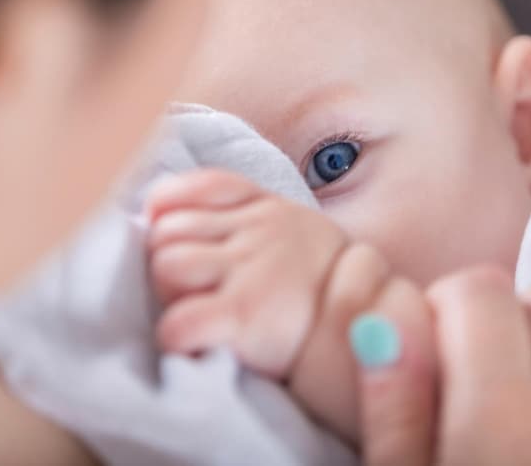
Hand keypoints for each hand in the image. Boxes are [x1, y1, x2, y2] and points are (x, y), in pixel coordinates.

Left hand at [147, 169, 347, 376]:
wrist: (369, 336)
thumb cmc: (320, 294)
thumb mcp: (294, 235)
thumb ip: (243, 215)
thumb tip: (162, 208)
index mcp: (269, 209)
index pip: (202, 186)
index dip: (171, 208)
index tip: (170, 232)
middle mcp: (259, 231)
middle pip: (170, 229)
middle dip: (168, 261)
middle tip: (194, 290)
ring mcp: (252, 270)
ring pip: (167, 266)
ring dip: (170, 296)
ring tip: (198, 311)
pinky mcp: (245, 314)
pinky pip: (178, 322)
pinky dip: (177, 338)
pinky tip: (197, 344)